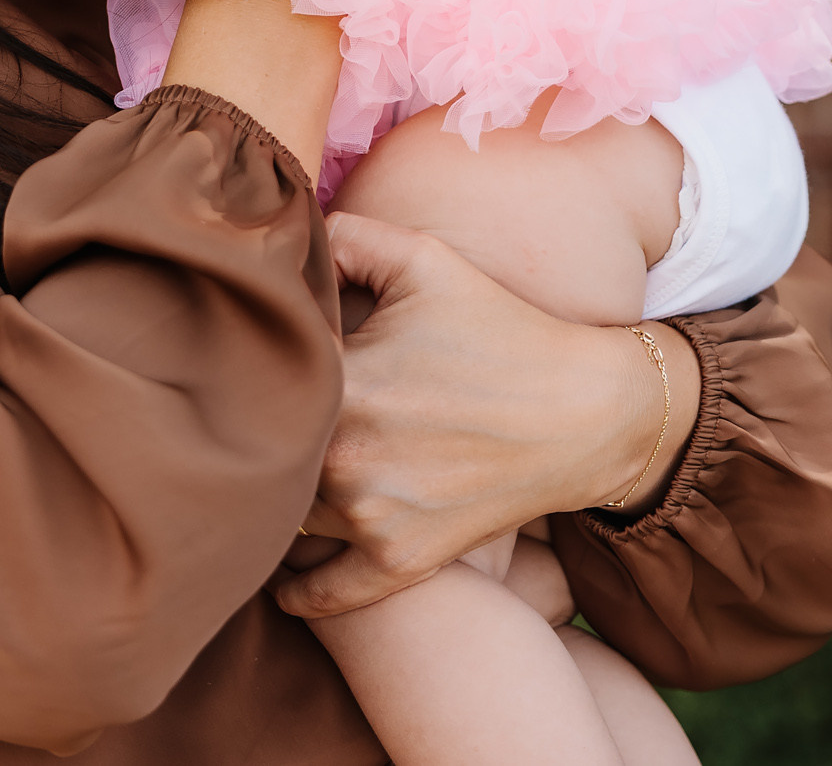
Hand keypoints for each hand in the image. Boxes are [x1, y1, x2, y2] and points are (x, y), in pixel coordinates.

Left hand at [270, 213, 699, 618]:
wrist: (584, 411)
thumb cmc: (500, 328)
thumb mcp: (425, 261)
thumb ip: (343, 237)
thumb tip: (283, 236)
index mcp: (342, 381)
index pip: (254, 380)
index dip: (248, 370)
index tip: (251, 362)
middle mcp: (346, 458)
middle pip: (262, 454)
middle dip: (251, 437)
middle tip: (246, 425)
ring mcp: (372, 517)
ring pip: (282, 517)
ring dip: (275, 502)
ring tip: (272, 480)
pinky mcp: (400, 561)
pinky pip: (323, 593)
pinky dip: (299, 589)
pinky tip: (284, 575)